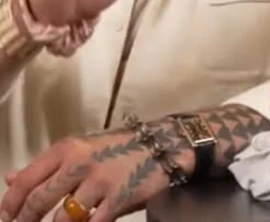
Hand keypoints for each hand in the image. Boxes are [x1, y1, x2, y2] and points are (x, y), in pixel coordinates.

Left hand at [0, 125, 187, 221]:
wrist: (165, 144)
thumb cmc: (120, 148)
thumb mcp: (83, 149)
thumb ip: (48, 166)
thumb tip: (9, 179)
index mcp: (68, 148)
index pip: (26, 180)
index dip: (10, 205)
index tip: (7, 218)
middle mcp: (80, 162)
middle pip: (38, 202)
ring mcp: (100, 181)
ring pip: (61, 220)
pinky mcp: (118, 198)